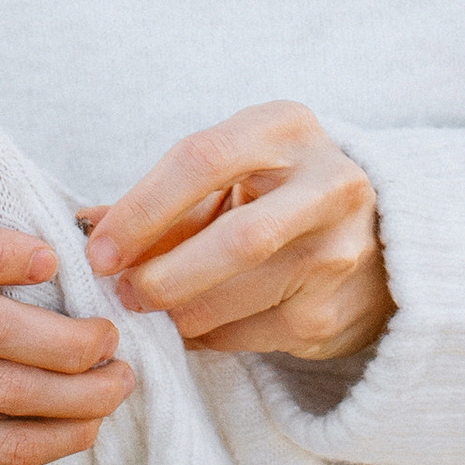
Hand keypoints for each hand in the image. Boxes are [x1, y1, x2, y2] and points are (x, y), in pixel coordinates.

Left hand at [85, 102, 392, 363]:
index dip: (142, 209)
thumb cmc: (277, 193)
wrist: (379, 238)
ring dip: (177, 312)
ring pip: (238, 297)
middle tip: (122, 294)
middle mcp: (328, 184)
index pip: (203, 159)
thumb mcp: (233, 173)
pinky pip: (248, 334)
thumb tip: (86, 227)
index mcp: (287, 128)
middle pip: (235, 239)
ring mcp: (338, 252)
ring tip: (151, 309)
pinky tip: (191, 325)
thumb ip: (165, 198)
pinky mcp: (332, 311)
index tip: (99, 249)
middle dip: (164, 274)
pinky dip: (205, 335)